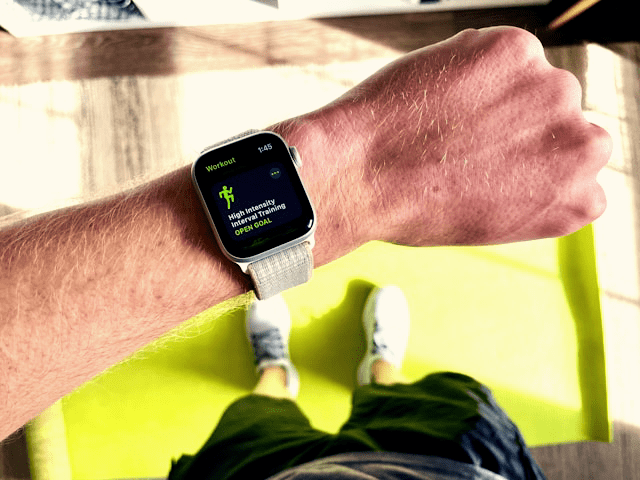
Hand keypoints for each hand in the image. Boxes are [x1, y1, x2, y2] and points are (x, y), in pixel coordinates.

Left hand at [296, 27, 611, 248]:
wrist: (361, 176)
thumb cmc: (416, 209)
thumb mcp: (491, 221)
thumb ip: (531, 188)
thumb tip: (532, 153)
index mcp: (579, 199)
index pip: (580, 163)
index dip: (535, 158)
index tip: (503, 161)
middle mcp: (583, 146)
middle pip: (562, 115)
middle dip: (525, 121)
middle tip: (472, 137)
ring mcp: (552, 92)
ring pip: (533, 79)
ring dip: (500, 91)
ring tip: (448, 119)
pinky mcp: (516, 50)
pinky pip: (503, 50)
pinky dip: (475, 64)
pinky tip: (441, 93)